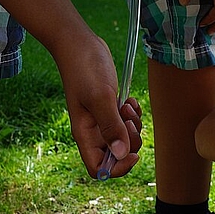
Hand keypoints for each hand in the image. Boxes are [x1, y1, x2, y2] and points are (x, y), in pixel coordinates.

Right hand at [56, 36, 142, 176]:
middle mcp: (93, 130)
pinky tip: (130, 99)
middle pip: (118, 154)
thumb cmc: (86, 69)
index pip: (98, 169)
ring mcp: (102, 119)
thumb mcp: (101, 97)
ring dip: (134, 124)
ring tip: (128, 105)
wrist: (81, 44)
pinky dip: (133, 113)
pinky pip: (128, 121)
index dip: (117, 168)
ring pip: (126, 137)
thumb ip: (111, 126)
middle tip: (128, 119)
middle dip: (130, 140)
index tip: (131, 153)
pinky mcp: (111, 107)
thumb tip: (122, 155)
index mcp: (85, 134)